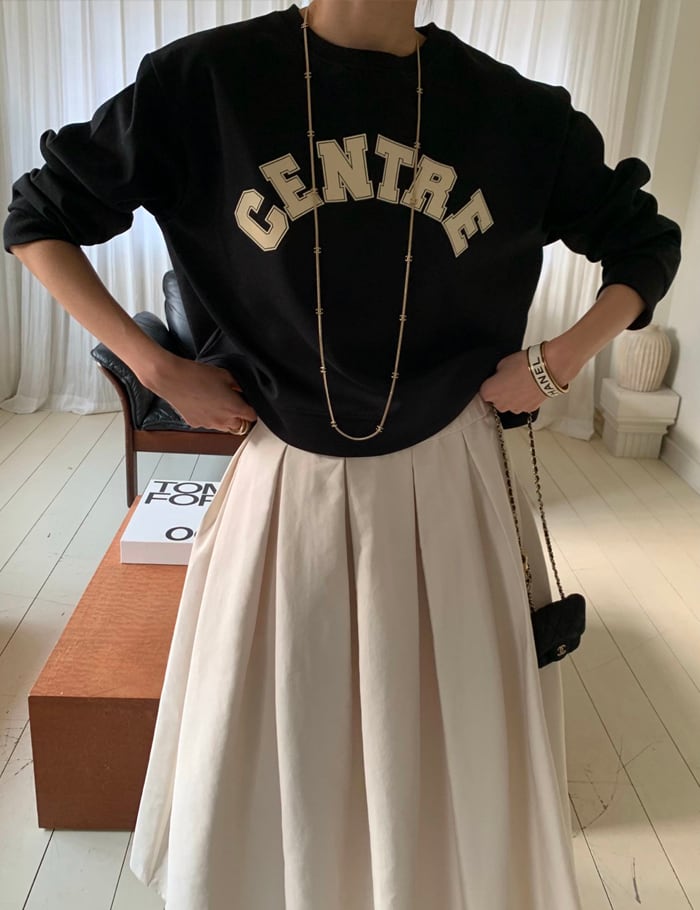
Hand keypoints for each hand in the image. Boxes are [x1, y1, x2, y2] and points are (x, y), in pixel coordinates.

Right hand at [143, 355, 257, 432]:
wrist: (171, 378)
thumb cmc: (196, 375)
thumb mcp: (224, 374)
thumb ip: (237, 385)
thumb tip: (241, 389)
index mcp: (234, 408)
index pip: (252, 417)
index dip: (251, 409)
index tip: (248, 404)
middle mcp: (223, 420)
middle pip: (240, 426)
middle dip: (240, 418)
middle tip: (234, 405)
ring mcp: (209, 424)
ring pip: (224, 427)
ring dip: (225, 420)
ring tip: (217, 404)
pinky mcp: (196, 424)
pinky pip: (208, 424)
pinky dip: (209, 418)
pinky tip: (203, 405)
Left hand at [479, 340, 578, 413]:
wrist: (547, 369)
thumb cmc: (525, 365)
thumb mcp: (503, 363)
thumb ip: (497, 374)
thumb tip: (499, 376)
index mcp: (490, 392)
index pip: (483, 392)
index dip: (490, 385)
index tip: (495, 381)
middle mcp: (501, 404)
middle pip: (496, 401)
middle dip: (501, 392)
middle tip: (509, 380)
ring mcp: (515, 408)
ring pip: (510, 404)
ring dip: (513, 397)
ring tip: (522, 383)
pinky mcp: (528, 409)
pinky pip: (522, 405)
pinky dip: (525, 399)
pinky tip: (529, 388)